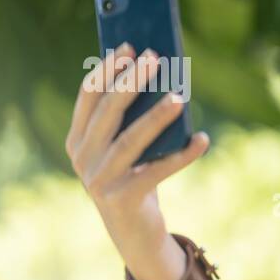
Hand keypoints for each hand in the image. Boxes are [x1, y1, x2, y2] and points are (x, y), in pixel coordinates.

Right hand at [66, 42, 209, 279]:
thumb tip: (159, 78)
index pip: (88, 96)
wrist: (134, 233)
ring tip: (180, 96)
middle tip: (154, 58)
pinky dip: (182, 155)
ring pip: (131, 140)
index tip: (127, 46)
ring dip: (157, 116)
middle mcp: (82, 158)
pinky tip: (202, 140)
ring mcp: (100, 180)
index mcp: (77, 140)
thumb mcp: (126, 148)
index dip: (107, 69)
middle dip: (131, 81)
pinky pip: (157, 171)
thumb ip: (130, 120)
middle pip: (108, 112)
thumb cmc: (133, 179)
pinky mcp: (123, 198)